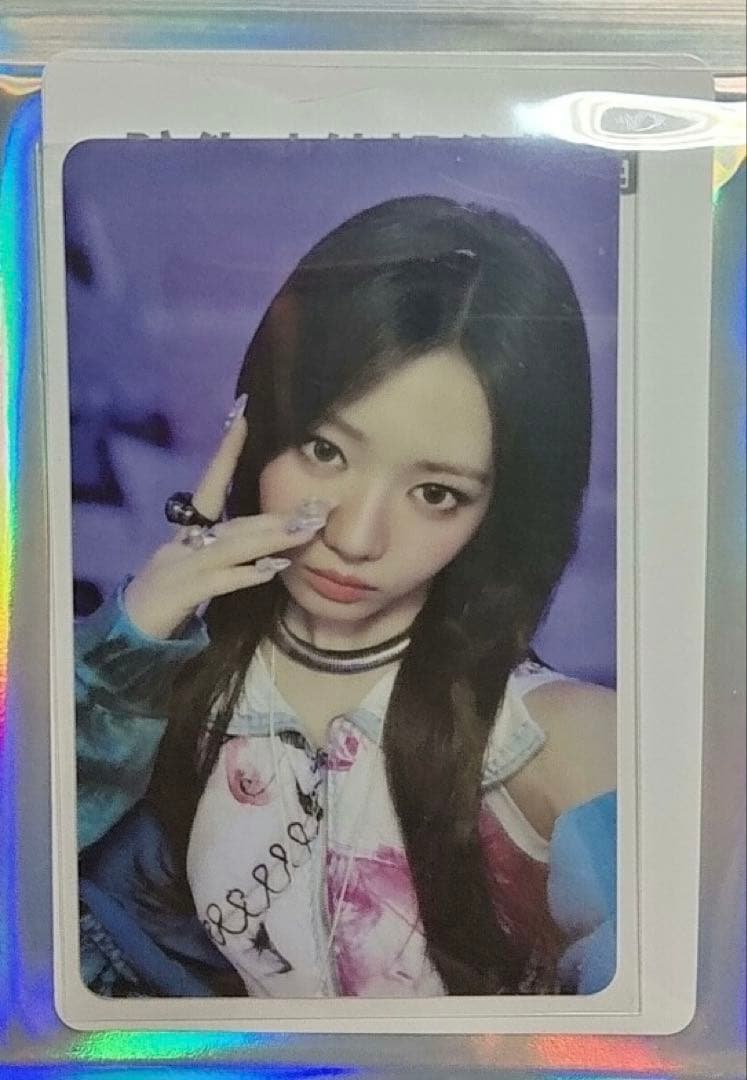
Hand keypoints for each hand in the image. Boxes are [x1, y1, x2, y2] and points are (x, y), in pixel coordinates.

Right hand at [123, 395, 328, 638]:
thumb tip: (271, 543)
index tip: (242, 416)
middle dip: (278, 513)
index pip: (210, 484)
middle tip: (320, 504)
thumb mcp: (198, 566)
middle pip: (235, 521)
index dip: (226, 452)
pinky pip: (217, 583)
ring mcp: (181, 567)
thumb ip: (229, 552)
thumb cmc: (170, 597)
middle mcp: (182, 542)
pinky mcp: (181, 595)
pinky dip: (244, 576)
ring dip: (270, 537)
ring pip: (231, 547)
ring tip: (306, 529)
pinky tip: (271, 570)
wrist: (131, 632)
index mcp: (187, 531)